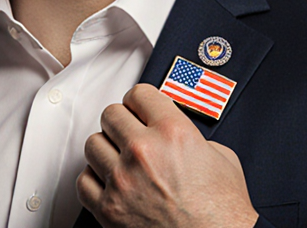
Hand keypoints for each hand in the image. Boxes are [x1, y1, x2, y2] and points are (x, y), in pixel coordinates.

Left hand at [76, 83, 257, 227]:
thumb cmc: (222, 211)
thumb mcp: (220, 157)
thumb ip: (190, 134)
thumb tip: (174, 130)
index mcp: (172, 133)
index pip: (138, 94)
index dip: (140, 101)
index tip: (139, 108)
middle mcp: (143, 152)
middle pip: (110, 115)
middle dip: (122, 122)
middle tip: (130, 133)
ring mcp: (123, 181)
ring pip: (92, 144)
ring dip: (106, 149)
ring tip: (120, 159)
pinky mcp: (109, 209)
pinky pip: (83, 180)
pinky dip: (95, 179)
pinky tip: (110, 182)